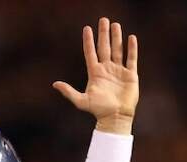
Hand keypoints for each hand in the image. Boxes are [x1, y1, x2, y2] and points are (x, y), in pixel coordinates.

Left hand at [53, 18, 138, 133]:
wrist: (115, 117)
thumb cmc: (97, 110)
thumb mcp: (81, 101)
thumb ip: (68, 92)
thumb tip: (54, 84)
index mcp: (95, 73)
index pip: (90, 52)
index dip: (88, 41)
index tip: (87, 28)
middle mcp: (106, 69)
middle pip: (104, 47)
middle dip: (104, 34)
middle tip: (103, 19)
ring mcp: (118, 70)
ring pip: (118, 50)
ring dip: (117, 37)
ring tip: (115, 24)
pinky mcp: (130, 74)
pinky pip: (131, 58)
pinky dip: (132, 48)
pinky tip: (131, 37)